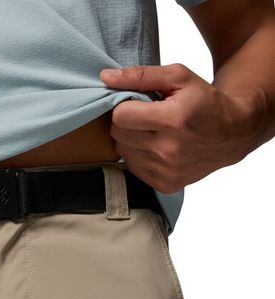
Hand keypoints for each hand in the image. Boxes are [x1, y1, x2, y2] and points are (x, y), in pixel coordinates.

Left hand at [99, 63, 256, 193]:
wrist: (231, 135)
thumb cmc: (204, 102)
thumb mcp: (178, 77)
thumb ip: (140, 75)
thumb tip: (106, 77)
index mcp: (172, 120)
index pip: (120, 116)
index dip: (125, 106)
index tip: (138, 104)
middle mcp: (168, 150)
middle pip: (118, 134)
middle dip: (127, 123)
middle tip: (145, 117)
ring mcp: (166, 171)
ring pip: (123, 152)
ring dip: (132, 140)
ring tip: (152, 132)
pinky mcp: (164, 184)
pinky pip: (133, 168)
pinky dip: (139, 156)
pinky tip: (155, 148)